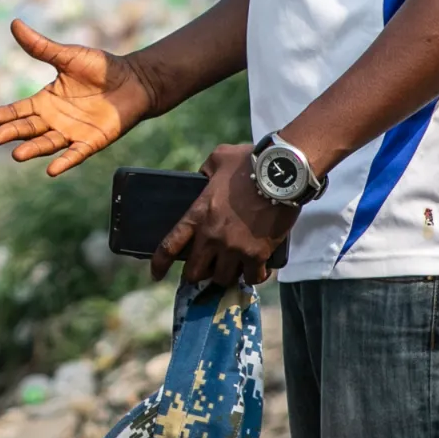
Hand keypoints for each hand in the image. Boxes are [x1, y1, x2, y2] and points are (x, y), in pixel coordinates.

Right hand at [0, 20, 154, 175]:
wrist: (135, 79)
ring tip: (17, 154)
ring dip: (33, 149)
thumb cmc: (101, 67)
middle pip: (27, 128)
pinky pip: (76, 153)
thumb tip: (14, 23)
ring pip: (47, 143)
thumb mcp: (67, 56)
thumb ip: (40, 46)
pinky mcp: (92, 141)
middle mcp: (54, 120)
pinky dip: (65, 161)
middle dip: (12, 133)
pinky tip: (53, 169)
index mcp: (45, 100)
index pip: (15, 111)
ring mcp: (72, 132)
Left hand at [153, 143, 292, 284]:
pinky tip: (257, 270)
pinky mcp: (258, 254)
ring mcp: (235, 248)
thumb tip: (203, 178)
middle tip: (205, 268)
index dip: (159, 264)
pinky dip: (254, 276)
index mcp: (198, 214)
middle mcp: (212, 236)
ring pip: (222, 279)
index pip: (169, 245)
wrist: (283, 174)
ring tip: (232, 267)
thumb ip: (205, 170)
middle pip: (195, 272)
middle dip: (197, 274)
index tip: (156, 275)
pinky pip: (252, 278)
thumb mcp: (219, 159)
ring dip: (225, 275)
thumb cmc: (250, 162)